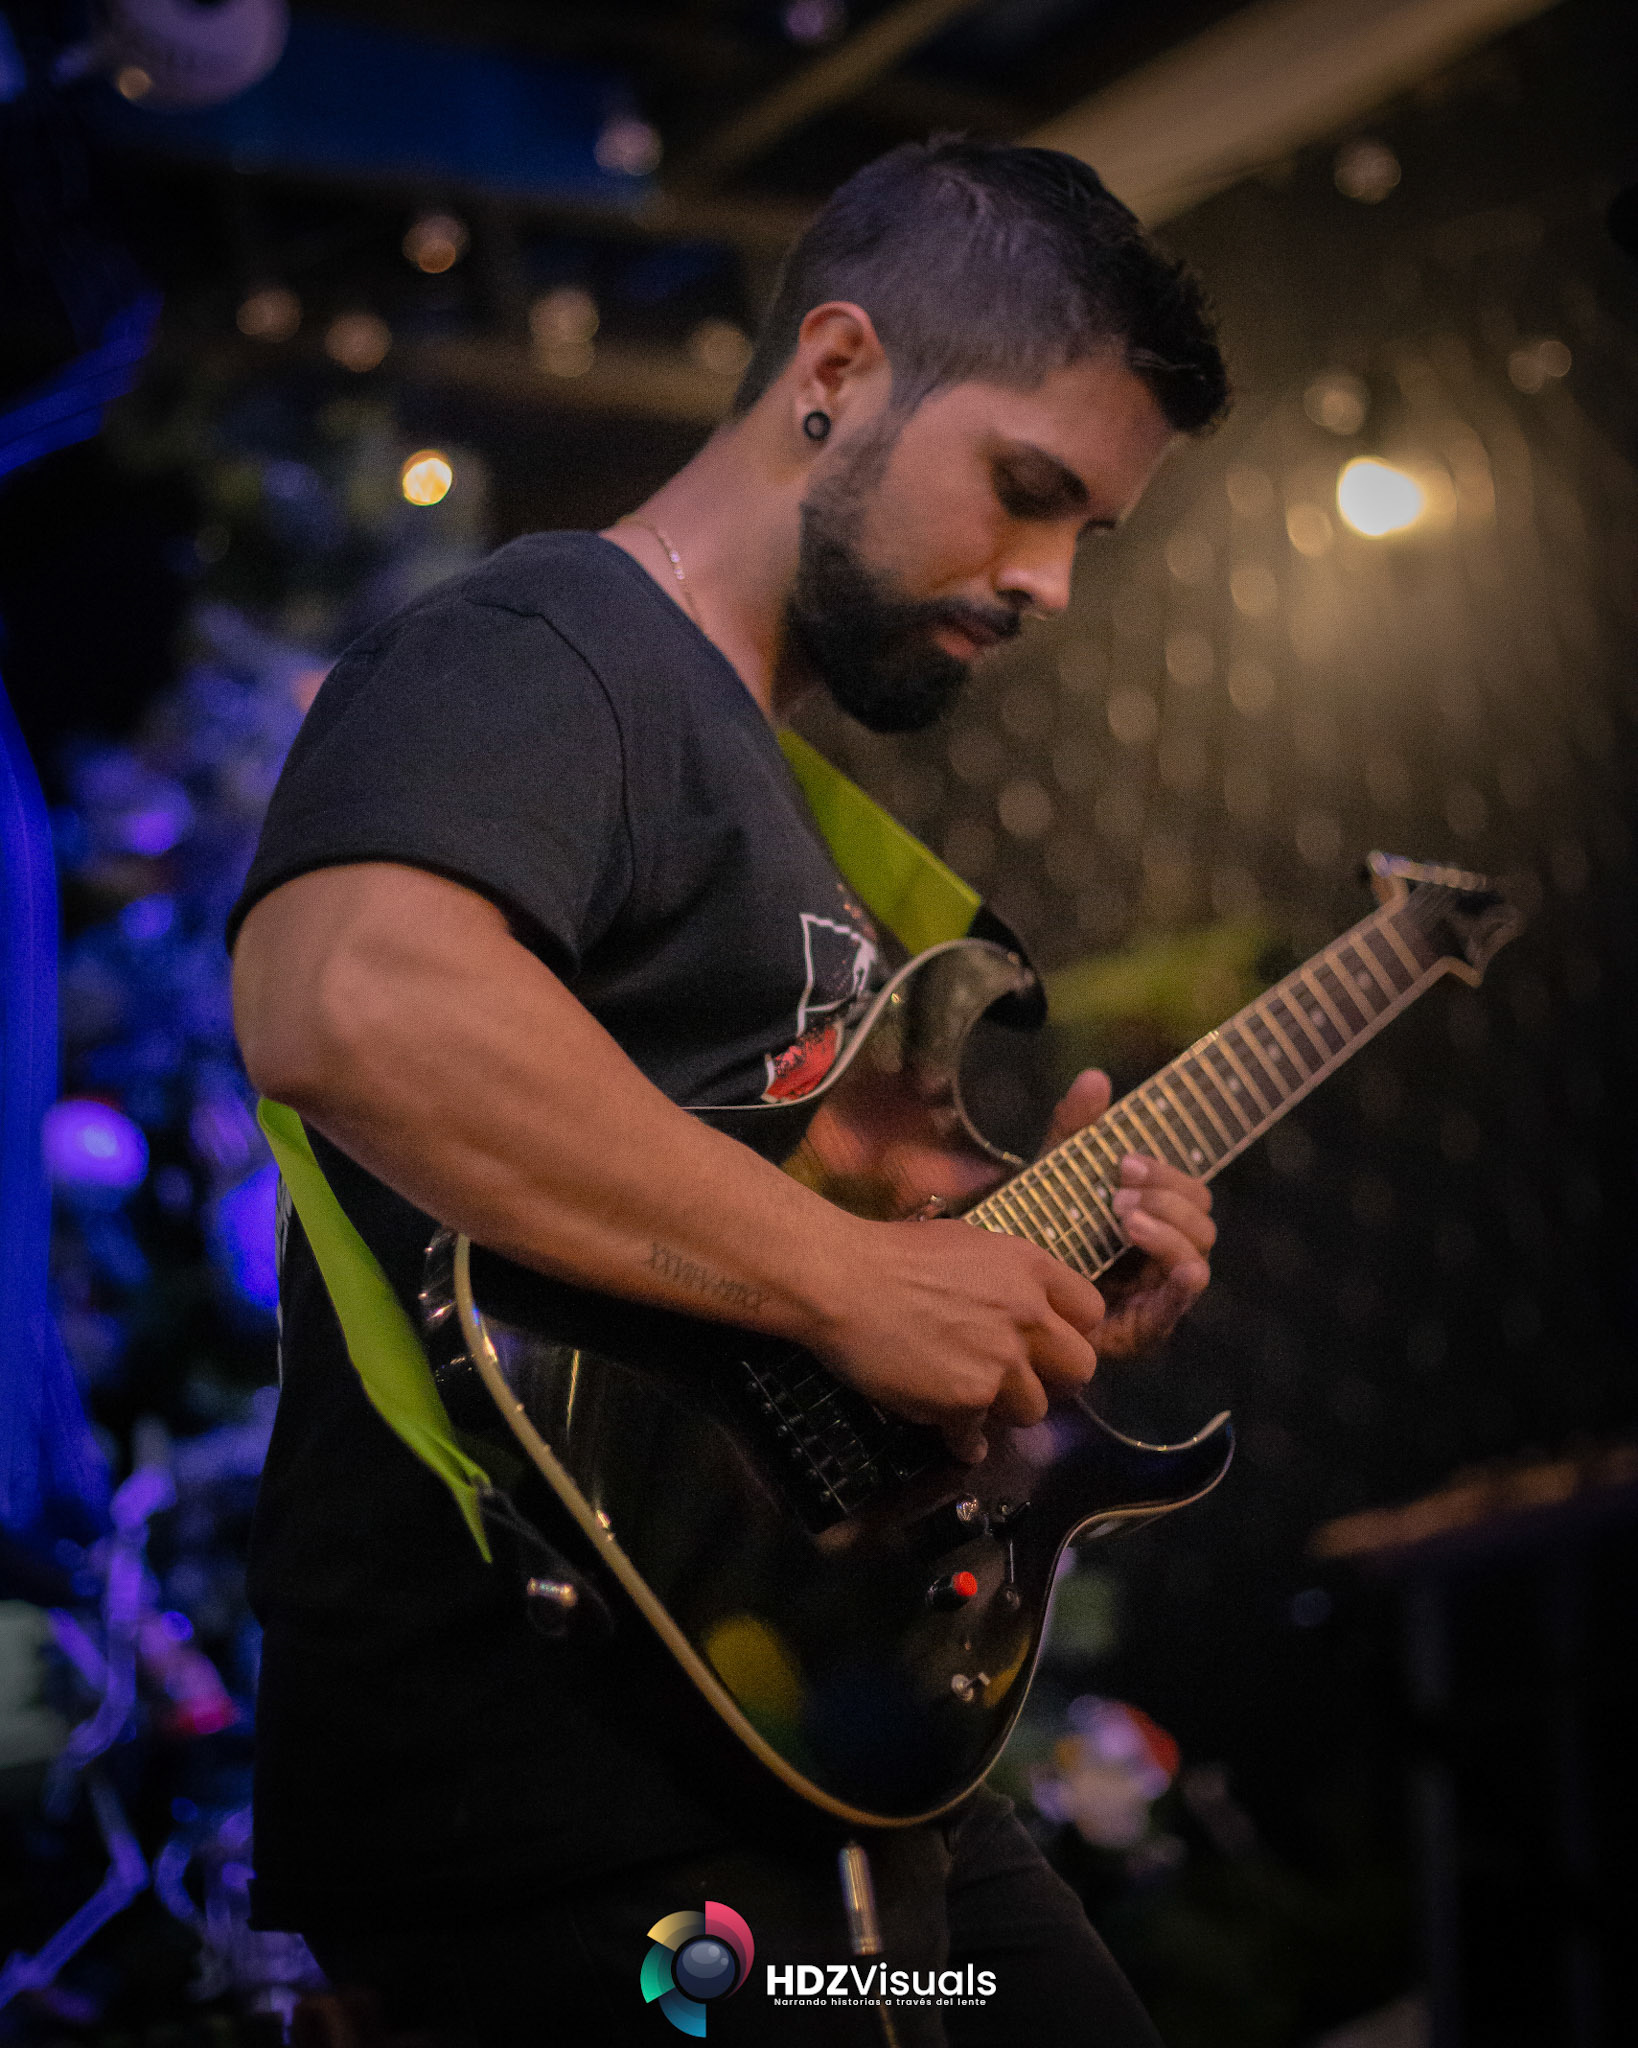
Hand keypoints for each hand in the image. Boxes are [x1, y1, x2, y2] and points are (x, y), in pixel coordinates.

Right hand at [810, 1216, 1104, 1463]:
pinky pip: (978, 1438)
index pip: (1090, 1311)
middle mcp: (1027, 1316)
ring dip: (1004, 1409)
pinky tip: (947, 1432)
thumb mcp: (966, 1245)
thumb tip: (1020, 1310)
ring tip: (969, 1397)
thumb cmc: (892, 1254)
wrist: (843, 1280)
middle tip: (1019, 1378)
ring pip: (1033, 1410)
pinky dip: (962, 1440)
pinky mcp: (967, 1400)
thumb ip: (1006, 1280)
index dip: (1071, 1330)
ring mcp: (1000, 1362)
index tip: (1046, 1341)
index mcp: (1030, 1269)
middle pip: (1080, 1368)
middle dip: (1052, 1378)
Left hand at [1044, 1068, 1213, 1359]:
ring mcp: (1158, 1293)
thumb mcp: (1053, 1177)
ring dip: (1169, 1233)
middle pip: (1200, 1220)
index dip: (1165, 1172)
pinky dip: (1183, 1284)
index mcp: (1154, 1216)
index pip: (1188, 1190)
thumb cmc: (1036, 1233)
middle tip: (1118, 1194)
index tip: (1122, 1161)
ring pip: (1196, 1257)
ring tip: (1125, 1221)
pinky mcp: (1145, 1328)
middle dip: (1167, 1199)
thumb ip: (1075, 1132)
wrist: (999, 1295)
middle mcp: (1164, 1254)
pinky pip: (1178, 1307)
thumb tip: (1096, 1077)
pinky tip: (1178, 1269)